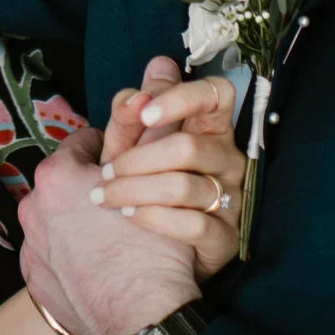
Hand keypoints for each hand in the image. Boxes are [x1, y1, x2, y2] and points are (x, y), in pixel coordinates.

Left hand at [18, 126, 199, 334]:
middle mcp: (34, 204)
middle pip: (68, 182)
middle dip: (93, 187)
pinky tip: (97, 266)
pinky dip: (70, 254)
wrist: (140, 319)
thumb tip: (151, 86)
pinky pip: (51, 253)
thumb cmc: (151, 248)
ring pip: (58, 218)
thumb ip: (148, 131)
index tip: (132, 168)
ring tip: (112, 240)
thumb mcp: (156, 178)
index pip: (86, 143)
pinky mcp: (32, 277)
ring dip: (79, 220)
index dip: (114, 153)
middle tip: (125, 205)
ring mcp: (30, 243)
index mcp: (58, 174)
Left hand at [98, 61, 241, 279]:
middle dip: (137, 158)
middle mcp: (228, 162)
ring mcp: (232, 202)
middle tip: (102, 174)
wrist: (146, 272)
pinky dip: (154, 218)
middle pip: (188, 146)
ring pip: (185, 185)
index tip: (144, 114)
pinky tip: (128, 216)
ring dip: (135, 189)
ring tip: (104, 197)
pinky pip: (194, 225)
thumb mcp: (131, 151)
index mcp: (210, 130)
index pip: (217, 94)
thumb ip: (137, 112)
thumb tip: (159, 63)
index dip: (181, 98)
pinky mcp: (227, 240)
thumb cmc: (137, 194)